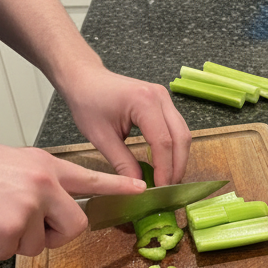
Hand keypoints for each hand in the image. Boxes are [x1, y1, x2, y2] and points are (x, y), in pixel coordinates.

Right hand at [0, 140, 146, 258]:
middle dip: (55, 235)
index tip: (141, 190)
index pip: (88, 178)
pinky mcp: (11, 231)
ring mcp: (28, 207)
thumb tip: (50, 208)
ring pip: (40, 244)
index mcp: (42, 166)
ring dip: (15, 239)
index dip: (116, 188)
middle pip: (77, 226)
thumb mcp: (8, 166)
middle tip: (25, 225)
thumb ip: (37, 185)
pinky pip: (13, 252)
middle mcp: (42, 184)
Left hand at [61, 67, 190, 186]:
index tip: (160, 188)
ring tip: (168, 177)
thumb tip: (140, 186)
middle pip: (180, 138)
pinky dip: (175, 149)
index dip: (164, 169)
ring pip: (183, 134)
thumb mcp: (101, 137)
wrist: (84, 78)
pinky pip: (177, 129)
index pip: (163, 142)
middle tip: (168, 187)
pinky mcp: (164, 103)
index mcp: (143, 102)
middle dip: (177, 166)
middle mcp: (159, 97)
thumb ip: (123, 163)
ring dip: (179, 159)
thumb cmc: (87, 102)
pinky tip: (167, 163)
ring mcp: (164, 98)